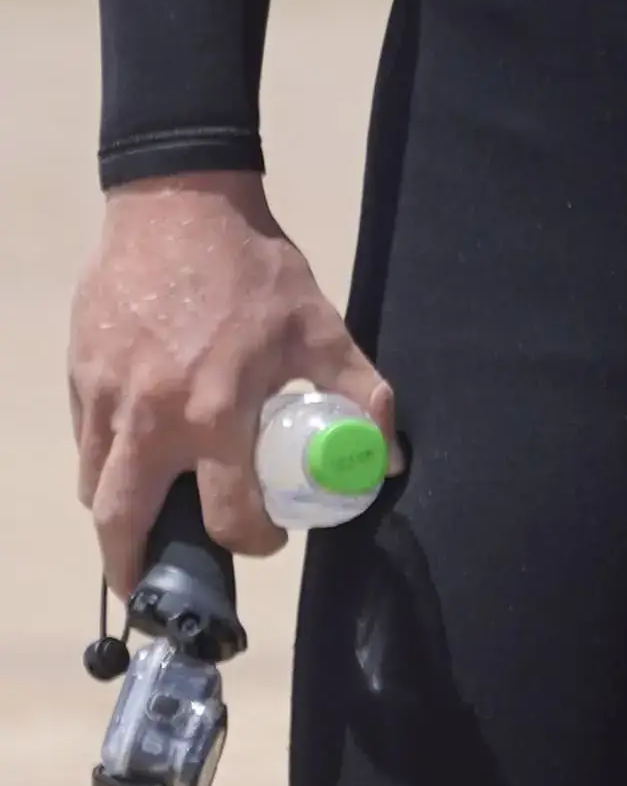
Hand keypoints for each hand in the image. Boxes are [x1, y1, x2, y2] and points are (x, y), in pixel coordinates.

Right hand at [70, 172, 390, 590]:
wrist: (176, 206)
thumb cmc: (254, 270)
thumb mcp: (322, 328)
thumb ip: (358, 394)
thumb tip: (389, 454)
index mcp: (216, 413)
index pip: (226, 513)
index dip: (251, 540)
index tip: (263, 539)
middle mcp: (151, 419)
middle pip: (123, 524)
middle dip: (138, 566)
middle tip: (157, 580)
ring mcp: (105, 400)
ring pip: (95, 487)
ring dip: (118, 514)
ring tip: (147, 520)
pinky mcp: (78, 378)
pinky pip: (84, 444)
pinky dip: (104, 464)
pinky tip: (135, 456)